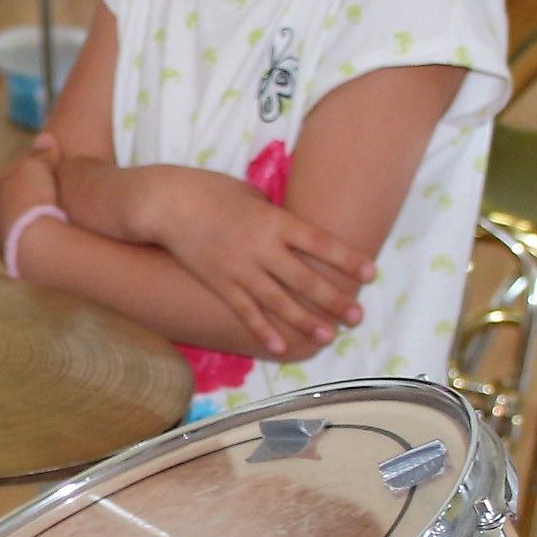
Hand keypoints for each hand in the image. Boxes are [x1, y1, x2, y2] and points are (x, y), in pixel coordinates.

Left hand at [0, 134, 60, 246]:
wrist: (34, 246)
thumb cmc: (31, 198)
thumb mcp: (37, 166)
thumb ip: (42, 153)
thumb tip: (45, 138)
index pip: (10, 175)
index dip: (31, 170)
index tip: (49, 169)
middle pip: (15, 201)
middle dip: (32, 196)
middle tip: (56, 191)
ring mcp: (4, 242)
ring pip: (23, 225)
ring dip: (38, 219)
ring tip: (62, 215)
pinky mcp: (18, 262)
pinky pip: (33, 242)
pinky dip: (44, 236)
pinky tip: (59, 235)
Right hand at [141, 171, 373, 356]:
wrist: (166, 203)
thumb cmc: (211, 191)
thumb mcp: (252, 196)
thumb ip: (276, 219)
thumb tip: (296, 236)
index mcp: (274, 220)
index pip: (318, 242)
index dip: (346, 258)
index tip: (370, 272)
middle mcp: (261, 248)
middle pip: (304, 278)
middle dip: (333, 299)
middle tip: (357, 317)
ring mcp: (239, 269)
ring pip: (278, 301)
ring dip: (304, 320)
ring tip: (327, 336)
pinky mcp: (219, 284)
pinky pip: (244, 311)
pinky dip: (262, 330)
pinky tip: (280, 345)